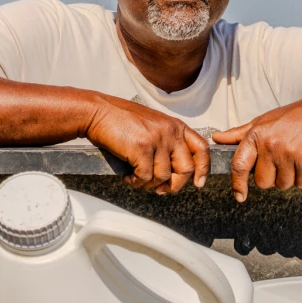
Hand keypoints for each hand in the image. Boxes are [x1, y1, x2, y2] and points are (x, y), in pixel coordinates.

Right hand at [84, 94, 209, 193]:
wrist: (98, 112)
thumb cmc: (121, 121)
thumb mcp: (152, 126)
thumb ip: (166, 143)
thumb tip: (172, 172)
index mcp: (175, 126)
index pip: (201, 148)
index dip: (203, 168)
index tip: (198, 183)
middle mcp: (170, 132)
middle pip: (186, 169)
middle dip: (175, 185)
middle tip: (161, 190)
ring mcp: (157, 140)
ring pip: (163, 177)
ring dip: (148, 184)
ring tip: (135, 178)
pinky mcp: (142, 148)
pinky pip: (145, 177)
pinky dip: (135, 182)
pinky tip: (127, 176)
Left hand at [213, 93, 301, 201]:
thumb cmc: (293, 117)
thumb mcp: (263, 121)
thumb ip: (239, 133)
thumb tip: (216, 138)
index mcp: (256, 135)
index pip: (239, 165)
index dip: (238, 184)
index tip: (239, 196)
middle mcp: (270, 145)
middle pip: (262, 182)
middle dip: (272, 177)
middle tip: (282, 160)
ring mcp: (288, 154)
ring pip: (282, 185)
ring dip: (290, 177)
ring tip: (296, 157)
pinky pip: (300, 184)